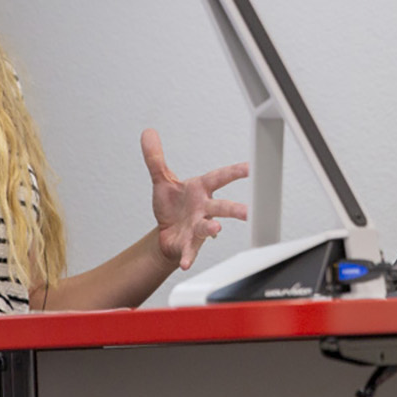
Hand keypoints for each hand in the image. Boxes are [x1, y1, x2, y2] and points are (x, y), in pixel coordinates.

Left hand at [142, 128, 248, 270]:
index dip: (234, 172)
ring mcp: (197, 228)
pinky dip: (188, 256)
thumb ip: (155, 158)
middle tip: (246, 211)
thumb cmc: (172, 207)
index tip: (249, 168)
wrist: (165, 234)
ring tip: (216, 230)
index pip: (219, 178)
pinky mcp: (188, 244)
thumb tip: (148, 133)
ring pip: (208, 228)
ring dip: (212, 229)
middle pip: (221, 207)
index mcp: (200, 190)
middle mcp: (203, 209)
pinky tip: (185, 262)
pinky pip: (190, 250)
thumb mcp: (162, 180)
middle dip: (233, 209)